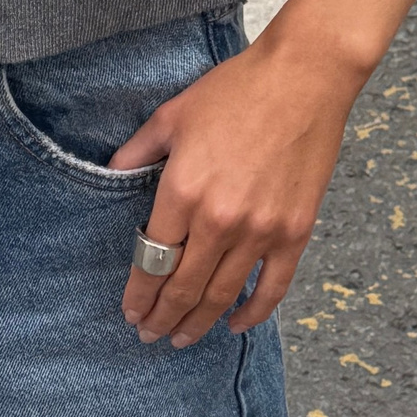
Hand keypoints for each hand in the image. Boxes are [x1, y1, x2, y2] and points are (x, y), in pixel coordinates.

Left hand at [112, 33, 364, 343]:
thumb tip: (112, 176)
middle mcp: (220, 220)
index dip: (139, 294)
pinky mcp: (295, 231)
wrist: (304, 78)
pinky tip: (236, 325)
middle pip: (183, 288)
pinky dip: (253, 312)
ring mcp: (261, 230)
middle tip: (149, 335)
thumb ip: (137, 153)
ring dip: (198, 322)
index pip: (151, 261)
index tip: (131, 313)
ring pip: (222, 295)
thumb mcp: (172, 116)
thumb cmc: (236, 90)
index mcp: (183, 192)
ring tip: (181, 338)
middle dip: (162, 317)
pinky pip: (273, 286)